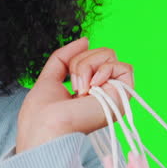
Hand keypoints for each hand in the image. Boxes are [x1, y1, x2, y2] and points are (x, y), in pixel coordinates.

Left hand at [14, 37, 133, 153]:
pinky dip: (105, 70)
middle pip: (101, 53)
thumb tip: (86, 40)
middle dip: (80, 62)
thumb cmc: (42, 113)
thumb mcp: (50, 77)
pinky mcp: (121, 97)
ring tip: (80, 90)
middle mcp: (103, 92)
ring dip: (88, 66)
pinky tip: (93, 87)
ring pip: (110, 56)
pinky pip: (124, 67)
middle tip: (73, 86)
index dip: (79, 59)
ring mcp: (112, 94)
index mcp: (87, 90)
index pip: (92, 59)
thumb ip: (65, 57)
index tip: (67, 73)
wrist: (45, 128)